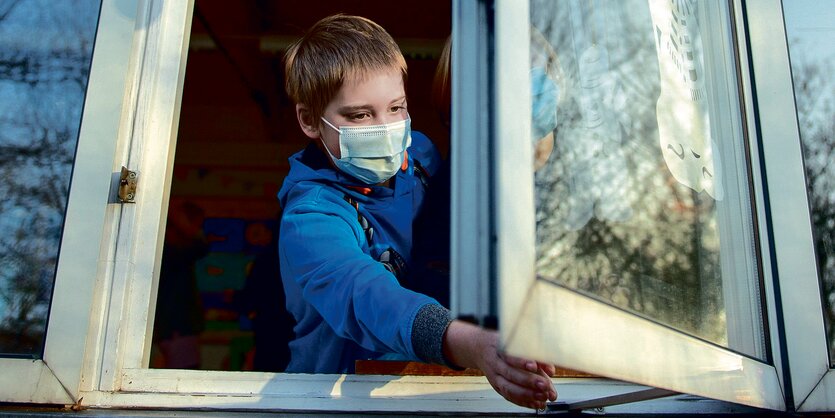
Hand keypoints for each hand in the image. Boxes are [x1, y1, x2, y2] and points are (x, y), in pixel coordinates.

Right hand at [443, 320, 557, 408]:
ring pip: (508, 388)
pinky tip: (536, 403)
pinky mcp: (497, 387)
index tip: (534, 366)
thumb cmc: (502, 344)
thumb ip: (534, 355)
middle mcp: (495, 363)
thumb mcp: (515, 342)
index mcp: (499, 347)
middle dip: (528, 381)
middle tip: (544, 385)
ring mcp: (494, 377)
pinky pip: (509, 396)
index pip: (509, 354)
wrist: (479, 348)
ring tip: (543, 397)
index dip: (521, 361)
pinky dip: (524, 401)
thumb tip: (550, 370)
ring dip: (527, 394)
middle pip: (509, 373)